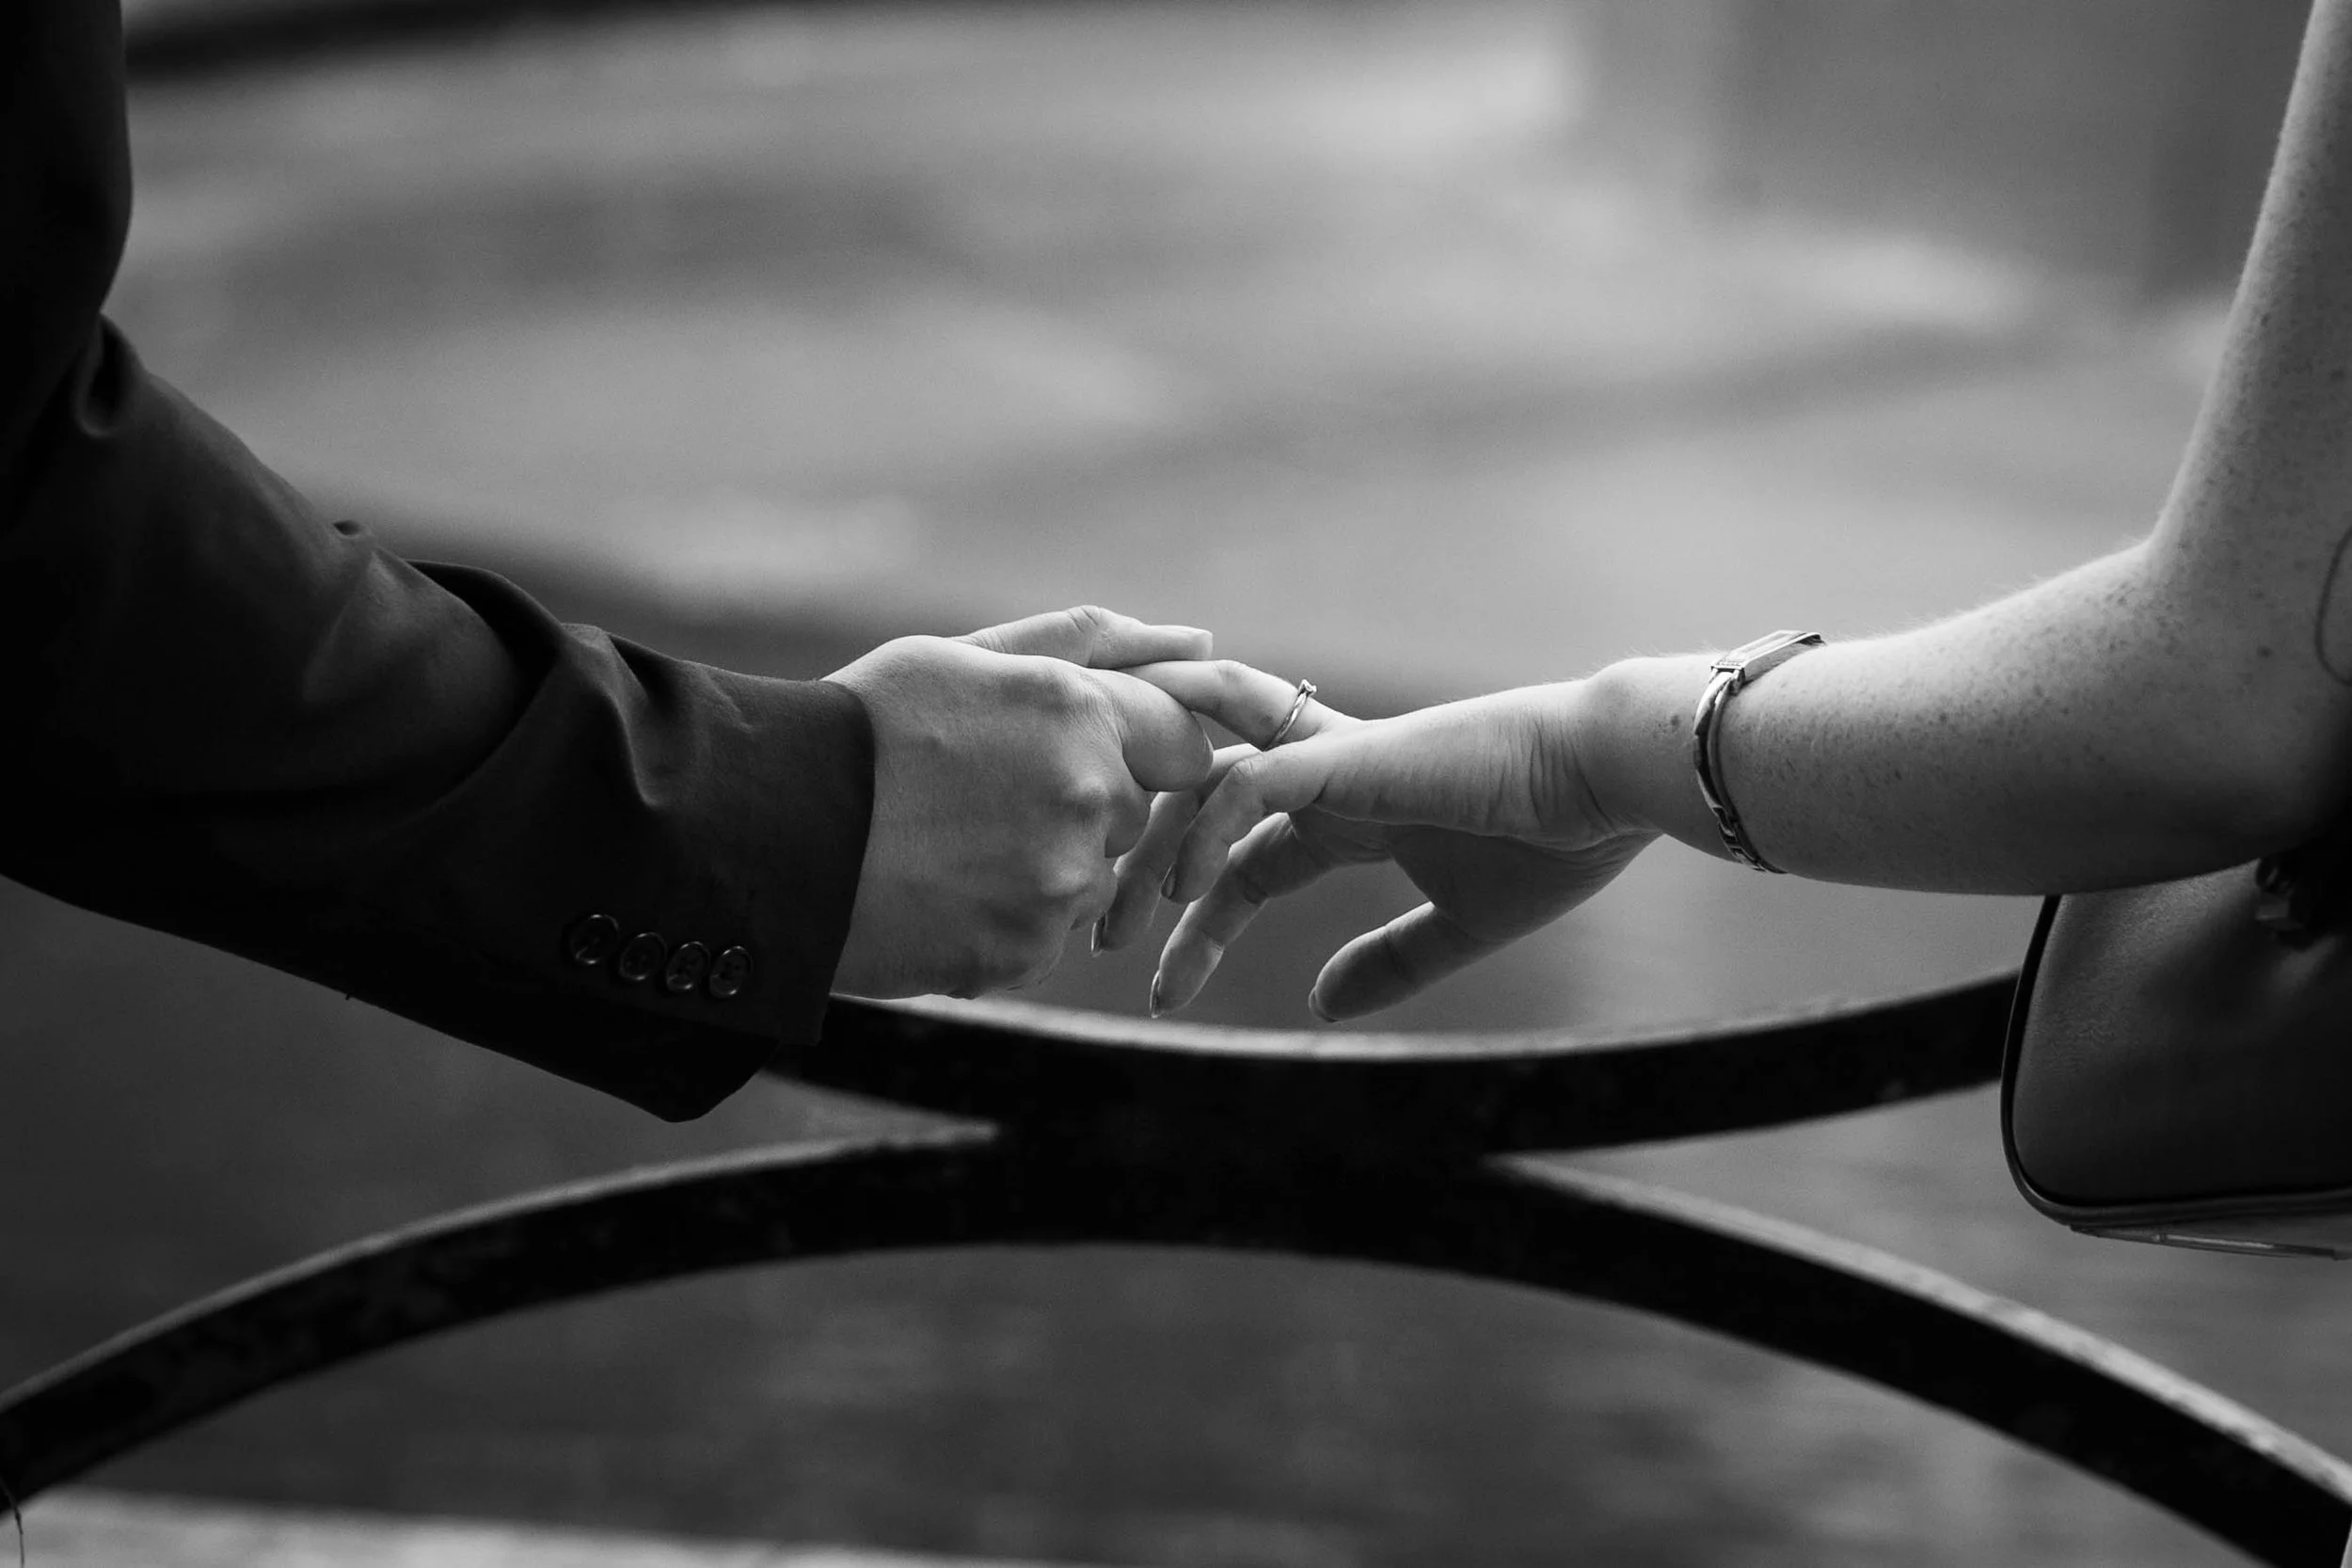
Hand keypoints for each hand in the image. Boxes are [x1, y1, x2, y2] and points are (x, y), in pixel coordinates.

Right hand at [827, 607, 1214, 998]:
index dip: (1131, 748)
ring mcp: (1059, 882)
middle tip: (976, 800)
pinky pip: (1039, 939)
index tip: (1063, 755)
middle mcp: (1088, 796)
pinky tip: (933, 894)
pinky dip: (998, 924)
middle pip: (1128, 815)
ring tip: (944, 848)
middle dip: (1077, 809)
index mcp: (1078, 711)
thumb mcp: (962, 657)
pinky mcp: (1024, 951)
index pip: (1178, 740)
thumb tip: (1199, 641)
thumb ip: (1087, 645)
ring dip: (1037, 871)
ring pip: (1085, 882)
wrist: (768, 832)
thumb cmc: (861, 729)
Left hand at [1103, 661, 1656, 1018]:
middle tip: (1096, 943)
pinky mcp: (1351, 753)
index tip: (1161, 992)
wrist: (1615, 780)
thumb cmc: (1559, 842)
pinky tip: (1182, 887)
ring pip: (1202, 773)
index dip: (1194, 926)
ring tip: (1115, 917)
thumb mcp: (1461, 925)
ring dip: (1148, 840)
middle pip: (1194, 807)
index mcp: (1350, 813)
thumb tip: (1324, 1005)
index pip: (1240, 864)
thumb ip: (1390, 961)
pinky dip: (1205, 826)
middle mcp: (1324, 776)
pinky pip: (1251, 778)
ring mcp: (1331, 757)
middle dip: (1136, 870)